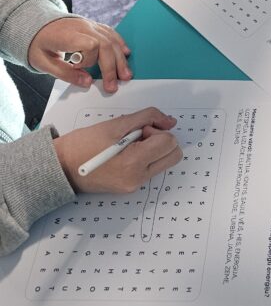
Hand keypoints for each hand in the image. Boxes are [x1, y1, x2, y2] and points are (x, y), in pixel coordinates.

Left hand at [27, 17, 131, 92]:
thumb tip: (87, 82)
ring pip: (111, 40)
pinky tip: (126, 53)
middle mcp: (82, 27)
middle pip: (105, 45)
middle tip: (113, 85)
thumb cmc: (38, 43)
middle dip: (111, 67)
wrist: (36, 24)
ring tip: (125, 75)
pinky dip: (120, 43)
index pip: (89, 45)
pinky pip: (111, 33)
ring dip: (120, 59)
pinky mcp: (93, 26)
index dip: (89, 60)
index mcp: (67, 35)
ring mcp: (89, 25)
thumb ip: (65, 73)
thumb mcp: (43, 62)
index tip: (80, 69)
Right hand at [54, 108, 181, 193]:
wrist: (61, 167)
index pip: (169, 143)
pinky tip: (126, 153)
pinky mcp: (130, 188)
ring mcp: (135, 186)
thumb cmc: (84, 144)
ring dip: (154, 149)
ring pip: (164, 162)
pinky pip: (151, 169)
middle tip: (139, 136)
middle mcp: (138, 179)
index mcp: (134, 163)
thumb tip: (170, 121)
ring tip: (130, 144)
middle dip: (161, 140)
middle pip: (173, 155)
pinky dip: (146, 157)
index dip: (157, 130)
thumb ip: (148, 117)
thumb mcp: (116, 124)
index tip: (140, 129)